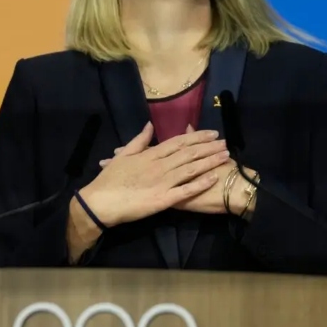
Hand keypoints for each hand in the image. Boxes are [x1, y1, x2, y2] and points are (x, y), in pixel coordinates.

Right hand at [79, 122, 229, 226]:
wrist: (100, 202)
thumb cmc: (110, 179)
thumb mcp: (123, 155)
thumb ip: (139, 140)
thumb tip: (149, 125)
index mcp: (151, 154)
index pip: (178, 142)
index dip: (197, 137)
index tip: (212, 133)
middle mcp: (160, 165)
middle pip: (189, 153)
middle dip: (209, 147)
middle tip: (226, 142)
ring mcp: (163, 182)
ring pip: (191, 169)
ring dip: (209, 161)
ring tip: (225, 156)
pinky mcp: (163, 199)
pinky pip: (185, 191)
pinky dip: (200, 184)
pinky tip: (213, 178)